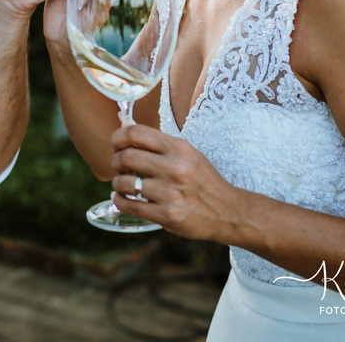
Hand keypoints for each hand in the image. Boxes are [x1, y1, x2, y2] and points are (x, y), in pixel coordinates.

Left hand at [107, 123, 238, 243]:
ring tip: (124, 185)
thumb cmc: (203, 181)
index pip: (136, 133)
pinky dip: (120, 201)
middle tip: (119, 167)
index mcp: (179, 149)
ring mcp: (171, 193)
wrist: (228, 212)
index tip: (116, 144)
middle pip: (126, 157)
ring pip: (124, 183)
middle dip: (115, 161)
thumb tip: (126, 127)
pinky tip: (123, 198)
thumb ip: (159, 143)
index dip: (118, 137)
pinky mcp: (168, 216)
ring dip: (118, 183)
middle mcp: (175, 168)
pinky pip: (129, 206)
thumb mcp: (188, 154)